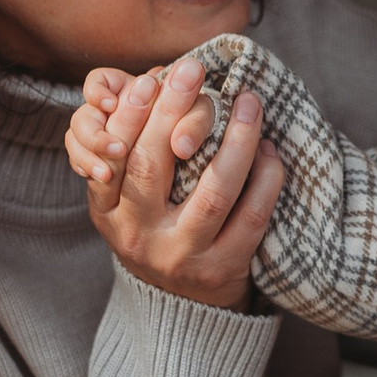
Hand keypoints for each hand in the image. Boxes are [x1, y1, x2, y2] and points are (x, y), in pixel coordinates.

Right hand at [74, 57, 281, 310]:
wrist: (182, 307)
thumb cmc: (158, 229)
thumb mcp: (127, 200)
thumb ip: (132, 149)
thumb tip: (155, 79)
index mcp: (107, 212)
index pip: (113, 157)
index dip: (130, 116)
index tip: (151, 78)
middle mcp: (137, 237)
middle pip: (152, 167)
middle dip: (173, 112)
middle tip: (194, 69)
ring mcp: (181, 256)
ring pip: (212, 191)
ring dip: (236, 140)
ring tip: (249, 103)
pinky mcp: (222, 269)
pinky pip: (251, 215)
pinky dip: (265, 177)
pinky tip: (268, 150)